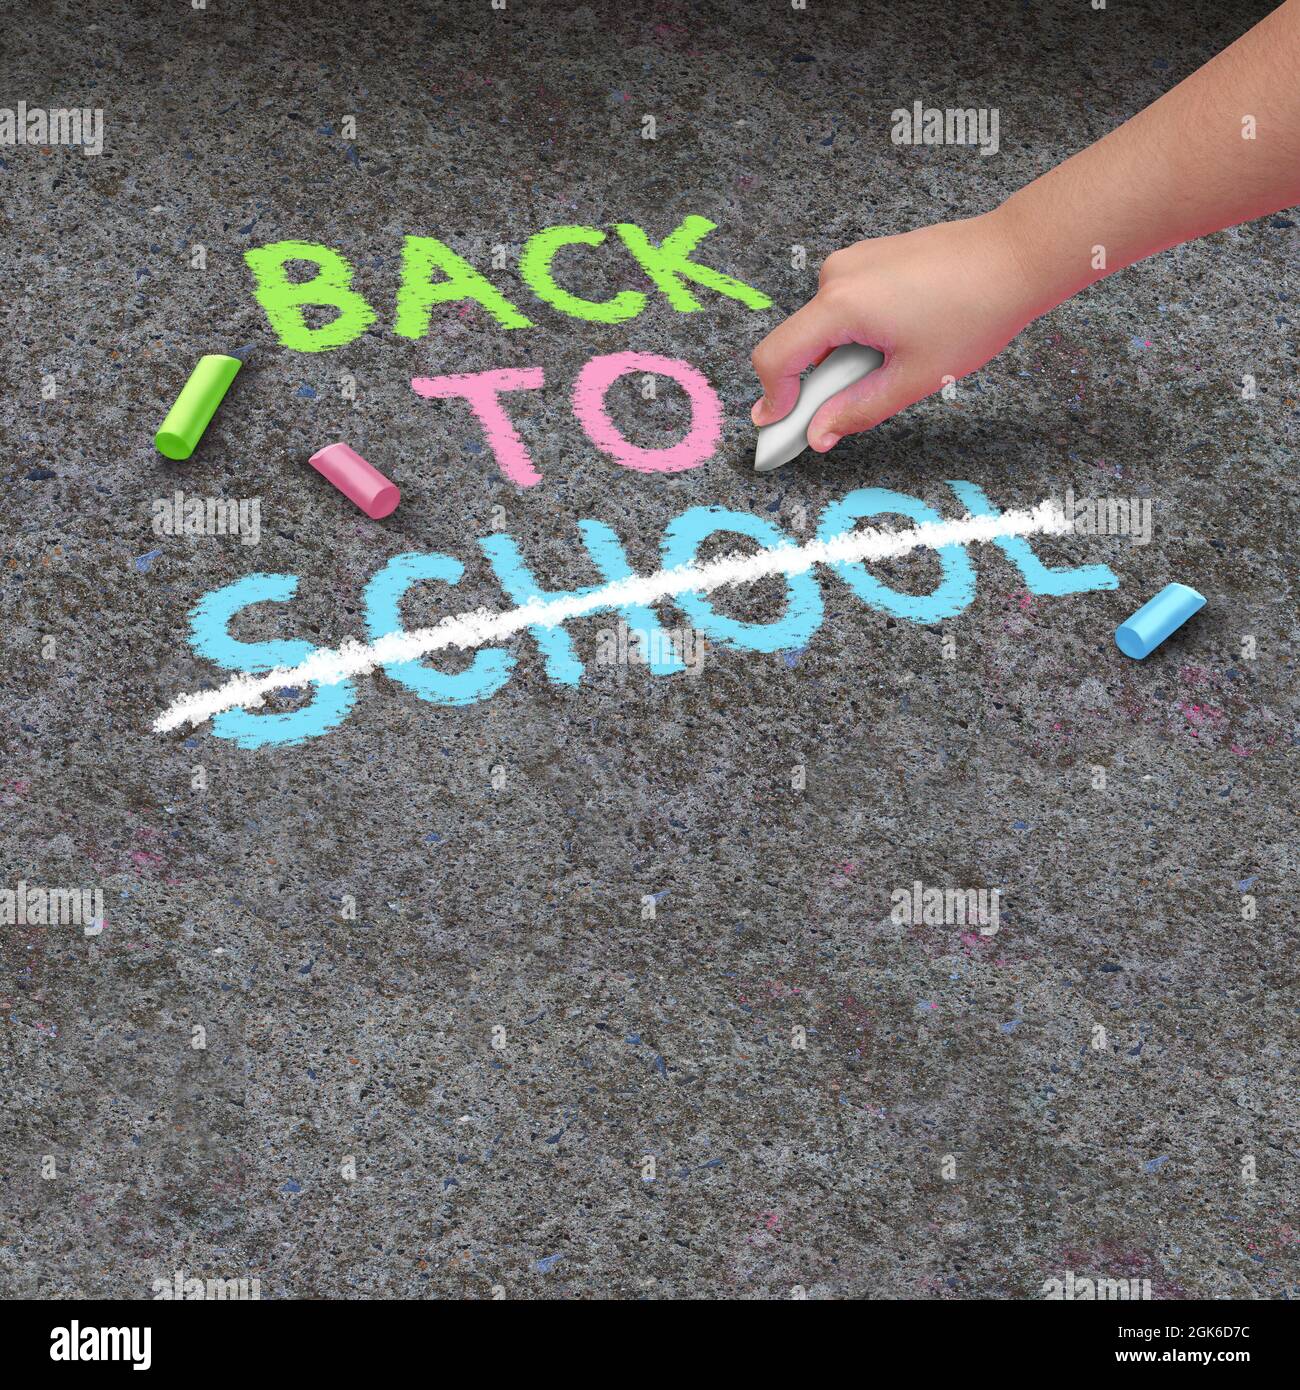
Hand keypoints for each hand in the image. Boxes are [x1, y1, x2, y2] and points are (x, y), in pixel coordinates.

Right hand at [750, 210, 1046, 450]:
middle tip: (854, 404)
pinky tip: (901, 337)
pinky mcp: (870, 257)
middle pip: (800, 344)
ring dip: (843, 357)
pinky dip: (856, 334)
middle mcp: (837, 276)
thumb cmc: (974, 311)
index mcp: (840, 305)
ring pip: (824, 327)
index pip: (776, 358)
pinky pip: (844, 306)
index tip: (780, 428)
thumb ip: (856, 411)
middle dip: (818, 382)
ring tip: (896, 361)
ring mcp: (853, 261)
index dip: (773, 399)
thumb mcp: (913, 378)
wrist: (1017, 255)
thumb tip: (818, 436)